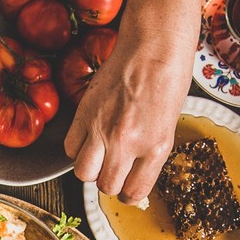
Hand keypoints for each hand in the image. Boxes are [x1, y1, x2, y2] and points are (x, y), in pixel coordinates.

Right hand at [62, 31, 192, 203]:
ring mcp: (103, 127)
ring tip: (100, 155)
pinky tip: (89, 138)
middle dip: (109, 182)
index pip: (134, 193)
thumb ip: (150, 153)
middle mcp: (128, 141)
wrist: (154, 45)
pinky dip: (78, 149)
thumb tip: (133, 175)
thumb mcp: (169, 125)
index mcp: (156, 147)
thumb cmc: (169, 79)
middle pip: (106, 186)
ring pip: (83, 172)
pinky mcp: (85, 112)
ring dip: (91, 169)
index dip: (129, 194)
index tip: (128, 188)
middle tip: (114, 169)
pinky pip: (70, 147)